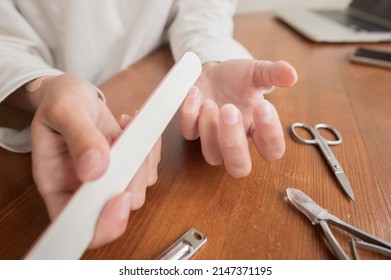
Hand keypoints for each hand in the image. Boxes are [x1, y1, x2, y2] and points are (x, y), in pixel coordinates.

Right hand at [30, 74, 160, 247]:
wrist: (72, 93)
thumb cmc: (60, 101)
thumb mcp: (63, 111)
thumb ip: (79, 138)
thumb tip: (96, 168)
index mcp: (57, 185)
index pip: (79, 225)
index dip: (103, 223)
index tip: (120, 196)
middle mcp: (83, 189)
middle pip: (118, 209)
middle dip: (131, 177)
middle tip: (124, 141)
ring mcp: (107, 180)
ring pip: (138, 189)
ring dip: (142, 159)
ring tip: (125, 127)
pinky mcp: (125, 167)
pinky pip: (148, 170)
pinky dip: (149, 149)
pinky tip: (132, 127)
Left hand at [180, 59, 296, 177]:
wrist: (213, 72)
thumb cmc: (239, 78)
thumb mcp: (258, 72)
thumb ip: (274, 73)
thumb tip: (292, 75)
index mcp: (257, 130)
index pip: (272, 150)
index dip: (270, 135)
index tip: (262, 107)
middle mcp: (236, 140)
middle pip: (239, 168)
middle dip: (233, 143)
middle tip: (229, 110)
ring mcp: (212, 138)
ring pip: (212, 156)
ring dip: (210, 130)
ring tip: (211, 102)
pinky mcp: (192, 128)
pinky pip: (189, 133)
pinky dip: (189, 114)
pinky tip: (195, 93)